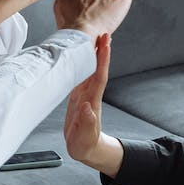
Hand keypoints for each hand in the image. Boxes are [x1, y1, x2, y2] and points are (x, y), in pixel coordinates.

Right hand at [64, 32, 122, 174]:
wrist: (87, 150)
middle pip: (97, 70)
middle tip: (104, 34)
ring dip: (94, 56)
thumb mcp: (84, 139)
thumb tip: (88, 109)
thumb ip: (86, 124)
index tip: (105, 46)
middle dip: (101, 52)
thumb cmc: (85, 145)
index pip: (98, 78)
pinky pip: (83, 77)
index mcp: (92, 102)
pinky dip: (84, 65)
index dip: (102, 61)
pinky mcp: (78, 98)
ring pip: (90, 71)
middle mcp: (90, 96)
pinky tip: (82, 58)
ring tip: (95, 40)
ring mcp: (85, 96)